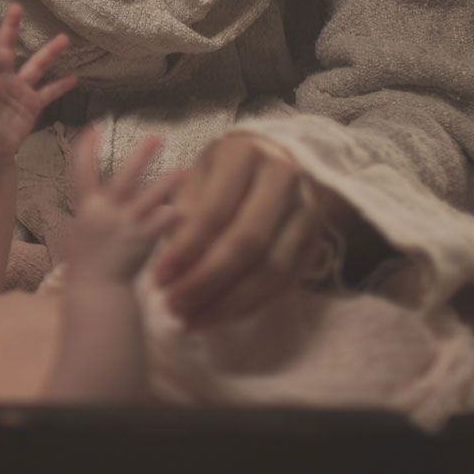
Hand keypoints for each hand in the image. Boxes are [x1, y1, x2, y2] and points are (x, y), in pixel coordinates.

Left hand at [0, 4, 77, 161]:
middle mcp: (3, 81)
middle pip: (7, 51)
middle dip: (10, 30)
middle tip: (16, 8)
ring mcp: (19, 91)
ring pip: (35, 67)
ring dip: (49, 53)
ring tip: (64, 38)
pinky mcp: (31, 104)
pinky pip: (48, 93)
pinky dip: (60, 86)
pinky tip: (74, 77)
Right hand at [59, 127, 183, 282]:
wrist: (97, 289)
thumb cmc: (85, 261)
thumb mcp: (77, 230)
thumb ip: (89, 209)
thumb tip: (93, 191)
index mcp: (86, 208)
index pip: (82, 172)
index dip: (86, 150)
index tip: (94, 129)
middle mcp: (106, 213)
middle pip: (124, 178)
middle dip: (140, 156)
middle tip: (157, 137)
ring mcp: (126, 226)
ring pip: (150, 198)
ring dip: (167, 182)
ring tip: (184, 168)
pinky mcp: (143, 241)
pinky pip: (161, 223)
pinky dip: (173, 214)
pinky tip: (186, 207)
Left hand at [151, 132, 346, 327]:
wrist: (275, 163)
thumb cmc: (222, 173)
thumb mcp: (196, 176)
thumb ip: (183, 213)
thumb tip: (170, 263)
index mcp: (245, 154)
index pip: (215, 211)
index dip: (186, 249)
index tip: (158, 277)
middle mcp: (283, 179)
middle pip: (247, 243)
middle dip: (206, 281)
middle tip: (172, 305)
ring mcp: (306, 211)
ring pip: (271, 269)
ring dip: (227, 302)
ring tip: (190, 319)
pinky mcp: (314, 241)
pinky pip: (284, 283)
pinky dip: (249, 305)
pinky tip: (217, 316)